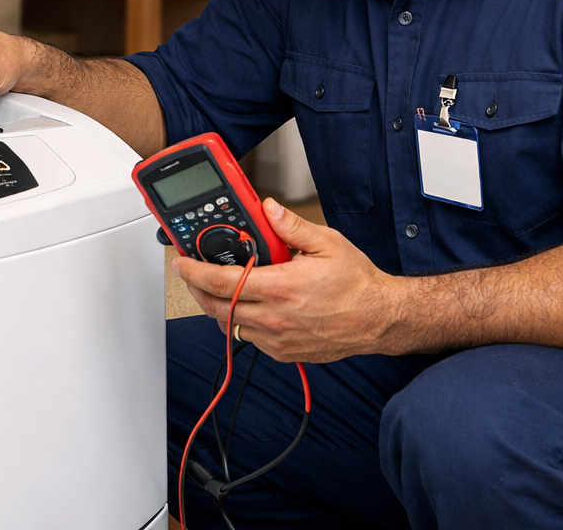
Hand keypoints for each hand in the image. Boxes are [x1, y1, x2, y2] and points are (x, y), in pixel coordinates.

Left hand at [173, 198, 400, 363]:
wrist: (379, 318)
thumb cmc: (357, 283)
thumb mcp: (327, 243)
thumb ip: (291, 226)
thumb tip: (267, 209)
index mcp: (280, 287)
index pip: (220, 282)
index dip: (193, 272)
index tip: (182, 263)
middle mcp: (275, 317)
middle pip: (215, 307)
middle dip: (196, 290)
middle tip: (191, 275)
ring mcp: (278, 339)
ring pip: (229, 325)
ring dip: (217, 307)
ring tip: (218, 289)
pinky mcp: (284, 352)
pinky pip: (249, 339)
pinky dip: (240, 323)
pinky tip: (247, 307)